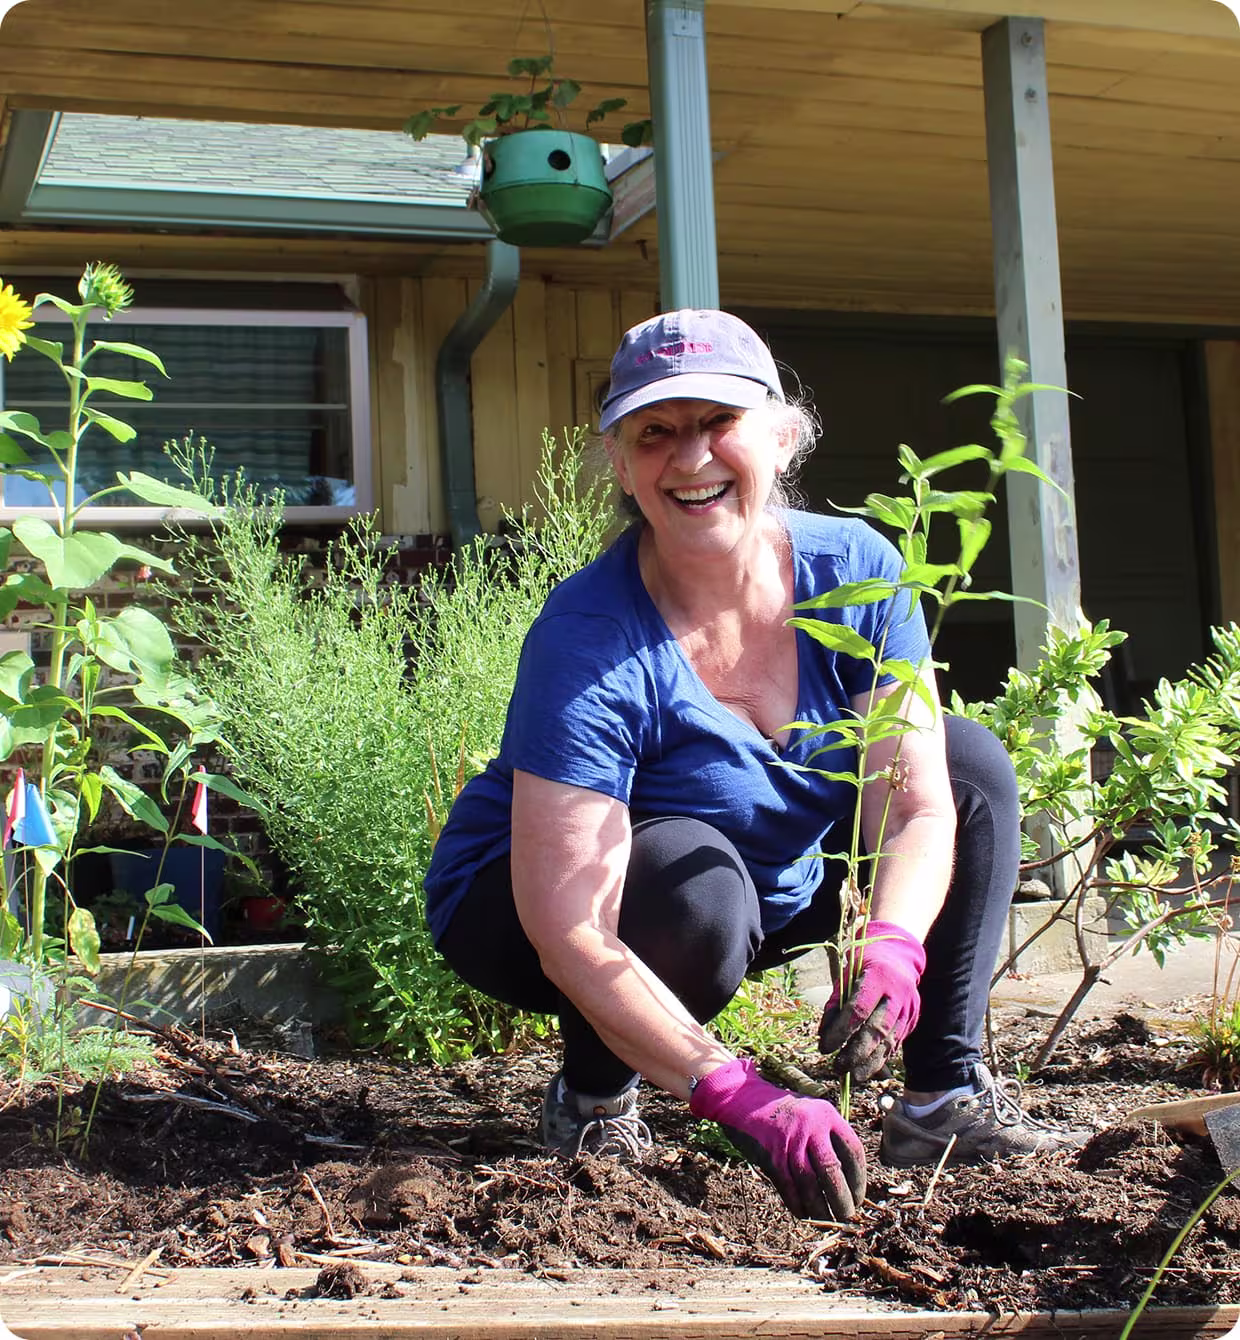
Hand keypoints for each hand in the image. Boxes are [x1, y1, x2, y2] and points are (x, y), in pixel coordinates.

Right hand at [689, 1058, 865, 1219]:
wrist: (742, 1098)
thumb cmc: (781, 1110)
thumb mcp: (810, 1112)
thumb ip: (828, 1136)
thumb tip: (847, 1177)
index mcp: (826, 1114)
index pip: (853, 1151)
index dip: (859, 1180)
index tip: (859, 1197)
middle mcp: (810, 1126)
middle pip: (832, 1170)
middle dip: (842, 1199)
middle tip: (847, 1215)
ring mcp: (789, 1141)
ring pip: (811, 1183)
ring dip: (821, 1208)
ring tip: (828, 1221)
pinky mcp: (771, 1155)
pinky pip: (788, 1187)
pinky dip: (798, 1205)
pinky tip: (805, 1215)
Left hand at [818, 919, 925, 1081]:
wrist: (898, 956)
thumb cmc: (865, 965)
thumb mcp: (846, 975)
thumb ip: (836, 1002)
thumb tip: (824, 1034)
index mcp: (879, 976)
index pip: (858, 1010)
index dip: (840, 1032)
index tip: (825, 1047)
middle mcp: (898, 994)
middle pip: (877, 1030)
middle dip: (856, 1053)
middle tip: (838, 1067)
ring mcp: (909, 1008)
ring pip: (890, 1041)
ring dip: (869, 1063)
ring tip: (851, 1075)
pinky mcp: (913, 1019)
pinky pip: (897, 1043)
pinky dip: (881, 1057)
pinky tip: (867, 1068)